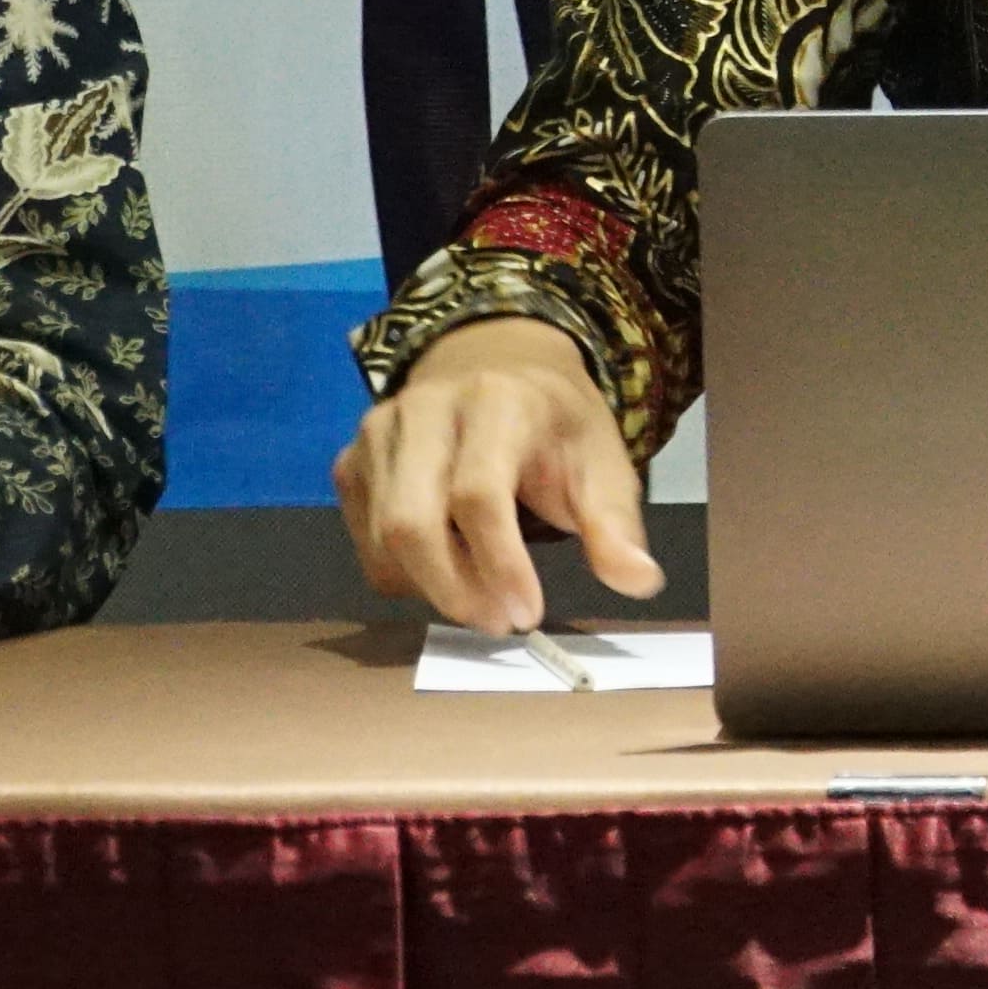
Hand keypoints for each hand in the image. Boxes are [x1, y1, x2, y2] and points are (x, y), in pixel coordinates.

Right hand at [339, 317, 661, 632]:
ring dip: (432, 589)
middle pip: (412, 524)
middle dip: (454, 590)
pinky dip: (404, 576)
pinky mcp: (349, 461)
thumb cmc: (554, 425)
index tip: (527, 612)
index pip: (478, 494)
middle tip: (500, 621)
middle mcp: (423, 410)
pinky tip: (449, 568)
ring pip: (382, 541)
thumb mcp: (601, 462)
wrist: (498, 367)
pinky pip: (364, 543)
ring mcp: (376, 434)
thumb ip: (614, 522)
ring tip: (483, 596)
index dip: (500, 564)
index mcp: (496, 402)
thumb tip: (638, 580)